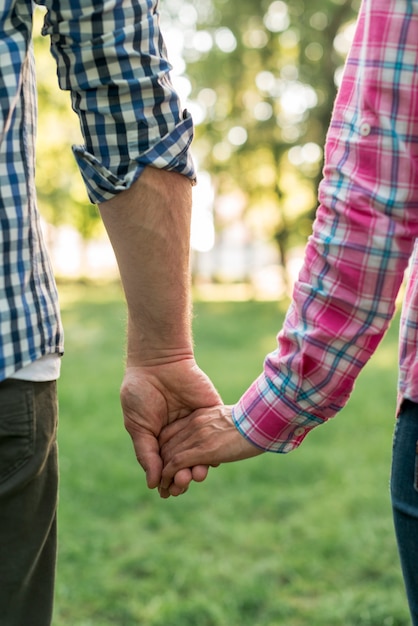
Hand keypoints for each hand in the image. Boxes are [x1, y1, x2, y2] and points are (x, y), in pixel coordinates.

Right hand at [121, 358, 221, 490]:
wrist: (158, 362)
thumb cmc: (141, 393)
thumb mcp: (138, 426)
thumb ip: (146, 454)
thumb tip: (152, 484)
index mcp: (161, 440)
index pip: (167, 468)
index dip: (167, 481)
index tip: (167, 492)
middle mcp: (181, 436)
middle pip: (186, 465)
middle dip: (184, 478)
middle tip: (181, 484)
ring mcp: (198, 425)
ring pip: (203, 454)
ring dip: (199, 468)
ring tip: (195, 474)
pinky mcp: (212, 413)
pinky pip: (217, 435)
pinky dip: (215, 449)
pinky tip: (209, 459)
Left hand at [159, 405, 263, 496]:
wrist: (262, 420)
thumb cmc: (254, 422)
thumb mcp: (229, 421)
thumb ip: (217, 429)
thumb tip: (219, 441)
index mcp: (199, 415)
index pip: (171, 432)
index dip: (165, 449)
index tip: (166, 464)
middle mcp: (193, 423)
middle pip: (167, 445)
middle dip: (162, 466)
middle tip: (162, 483)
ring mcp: (197, 436)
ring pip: (169, 457)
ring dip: (164, 476)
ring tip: (164, 490)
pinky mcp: (203, 449)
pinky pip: (177, 463)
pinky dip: (168, 476)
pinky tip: (167, 486)